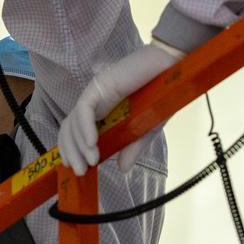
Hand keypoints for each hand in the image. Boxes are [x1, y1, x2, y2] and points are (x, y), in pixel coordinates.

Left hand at [58, 40, 183, 175]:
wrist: (174, 72)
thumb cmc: (161, 97)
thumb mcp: (146, 129)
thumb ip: (132, 147)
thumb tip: (122, 169)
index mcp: (102, 114)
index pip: (75, 133)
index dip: (72, 150)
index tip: (77, 169)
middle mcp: (94, 103)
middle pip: (69, 129)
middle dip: (72, 152)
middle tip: (81, 171)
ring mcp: (94, 93)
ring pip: (73, 120)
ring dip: (79, 144)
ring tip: (91, 161)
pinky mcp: (99, 84)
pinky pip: (84, 108)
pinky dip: (85, 127)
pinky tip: (92, 144)